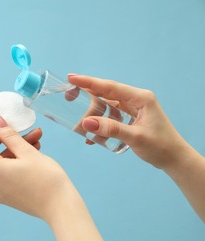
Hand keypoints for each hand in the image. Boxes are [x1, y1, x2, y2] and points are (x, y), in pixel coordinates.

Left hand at [0, 109, 76, 220]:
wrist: (61, 209)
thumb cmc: (47, 180)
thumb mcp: (28, 152)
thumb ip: (9, 135)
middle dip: (6, 136)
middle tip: (20, 124)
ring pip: (0, 161)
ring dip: (15, 147)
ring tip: (36, 138)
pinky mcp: (5, 194)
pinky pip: (5, 171)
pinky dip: (15, 160)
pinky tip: (33, 151)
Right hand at [68, 74, 204, 221]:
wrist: (174, 159)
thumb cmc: (161, 147)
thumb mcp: (135, 137)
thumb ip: (111, 129)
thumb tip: (86, 122)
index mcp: (140, 98)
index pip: (110, 87)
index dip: (89, 82)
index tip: (72, 78)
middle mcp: (136, 100)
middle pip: (106, 94)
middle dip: (86, 96)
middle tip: (68, 97)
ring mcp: (133, 109)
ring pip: (106, 106)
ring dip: (92, 115)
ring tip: (80, 125)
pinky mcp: (130, 118)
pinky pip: (110, 117)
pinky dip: (100, 125)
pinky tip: (92, 136)